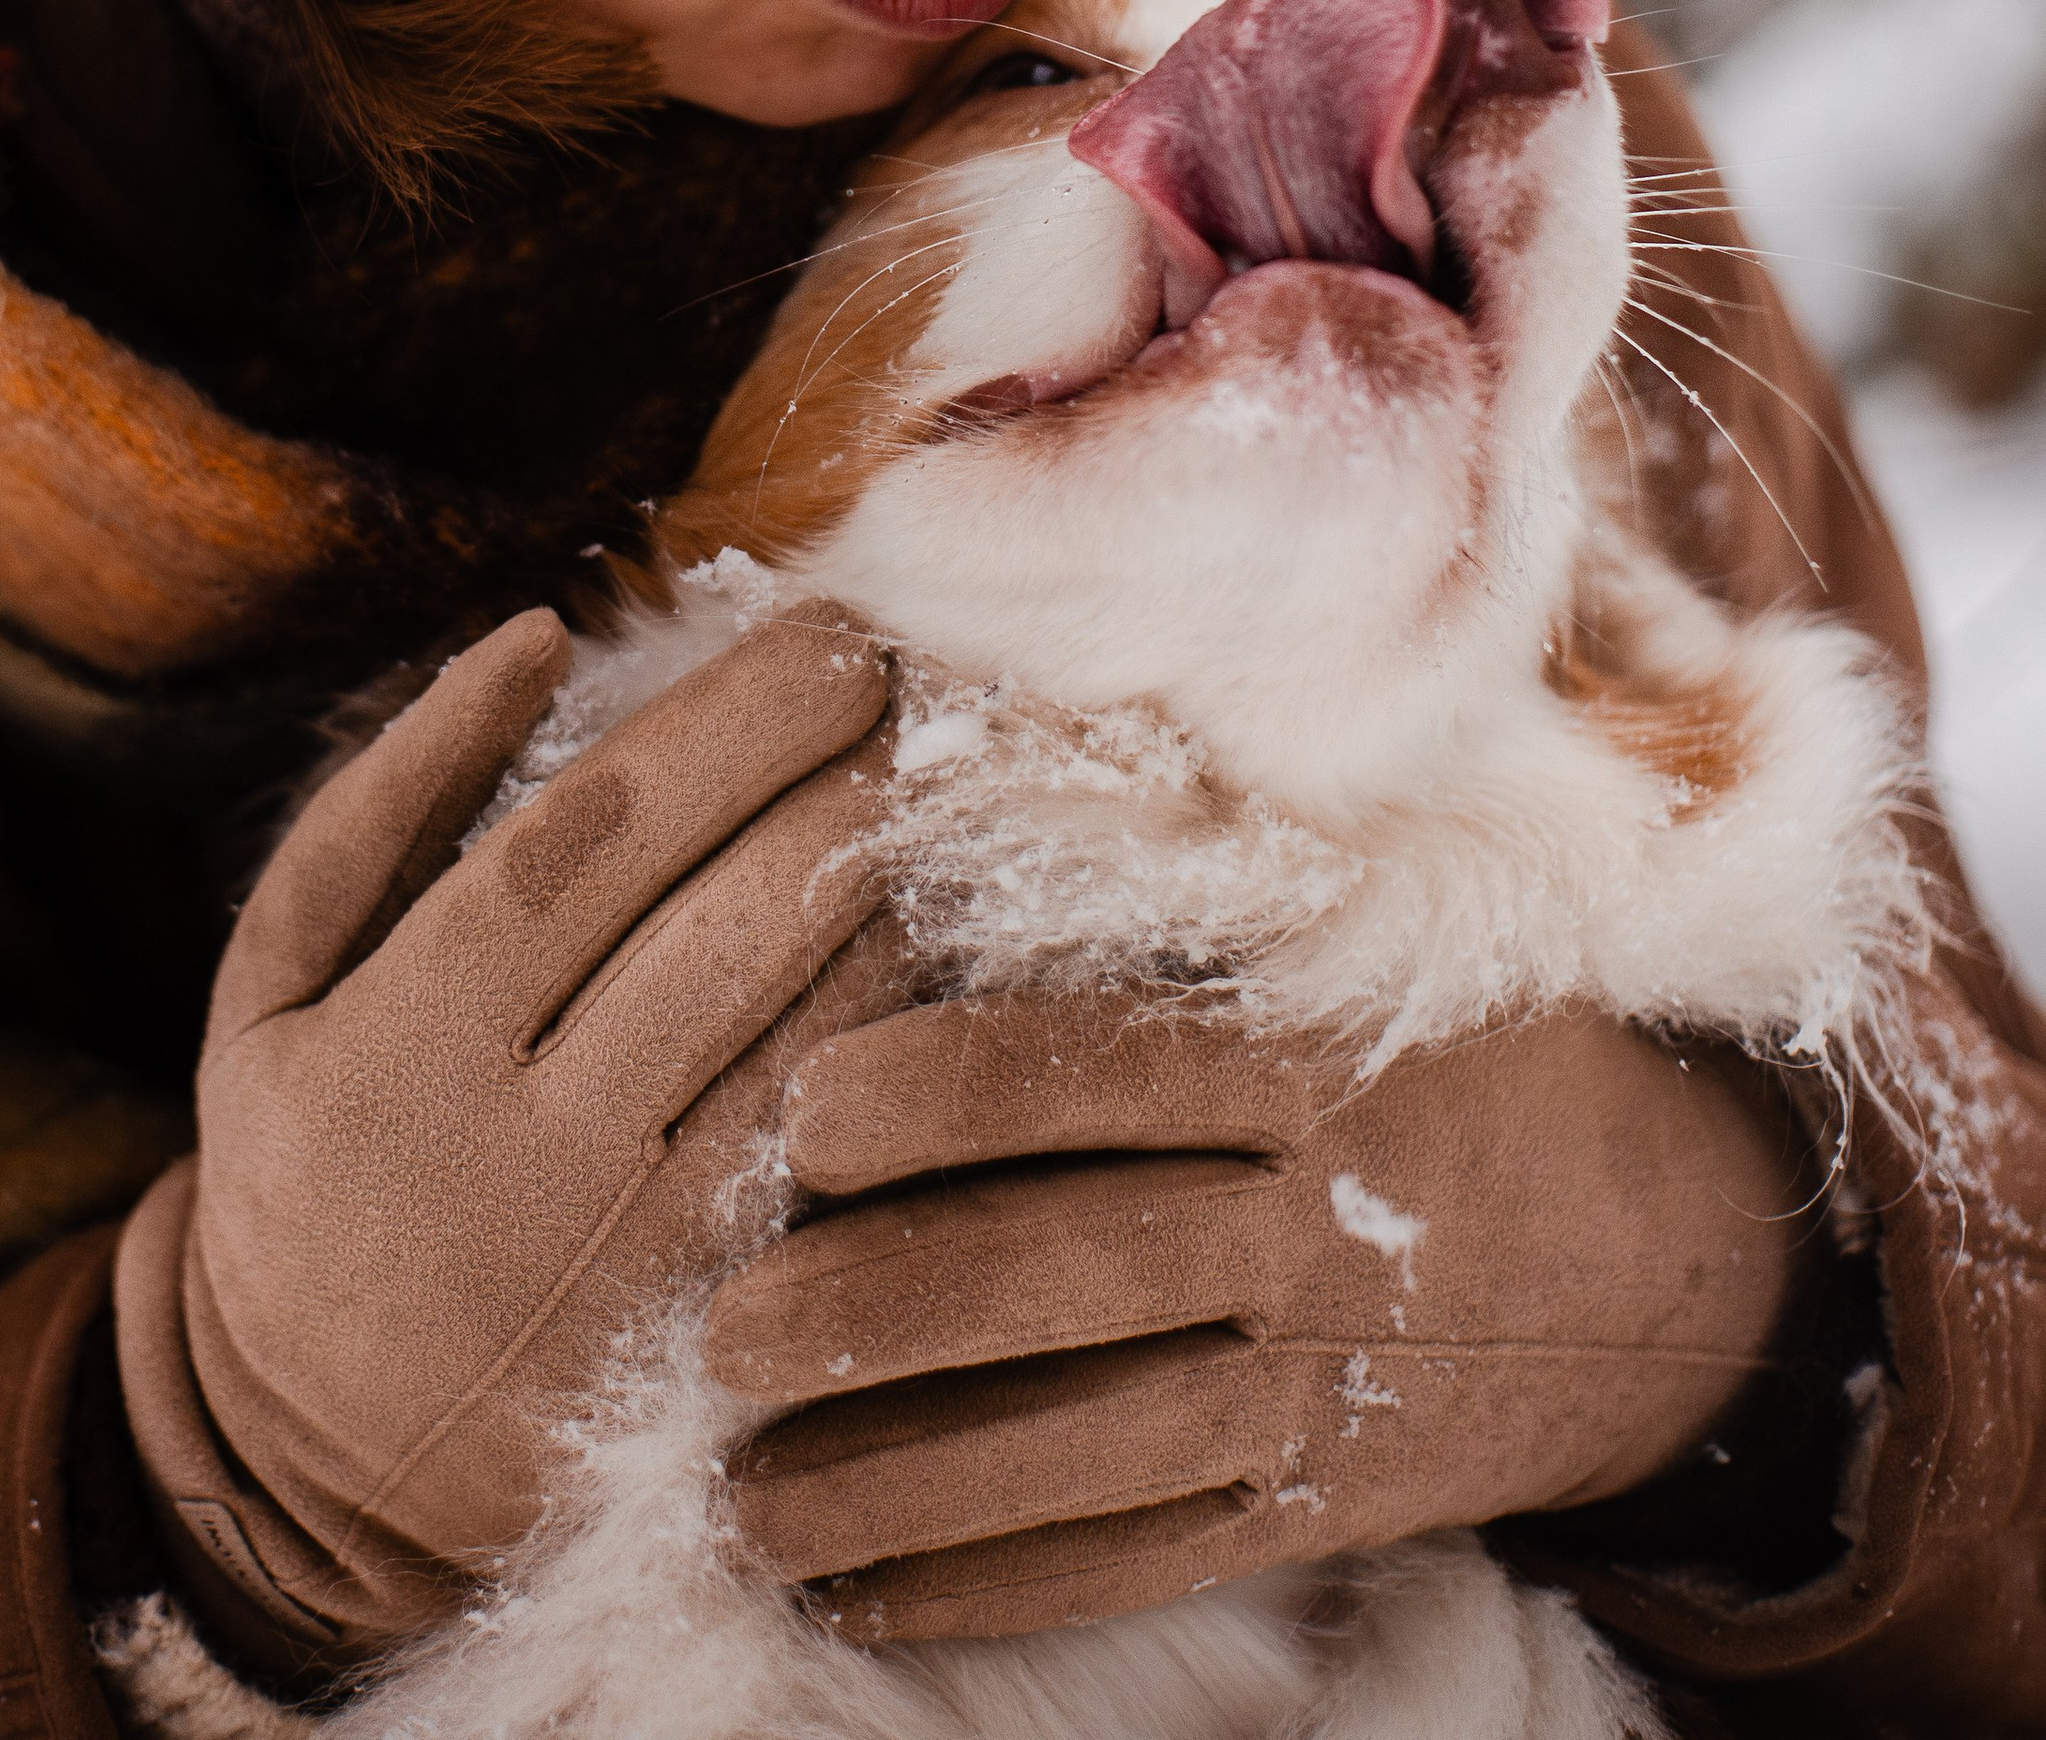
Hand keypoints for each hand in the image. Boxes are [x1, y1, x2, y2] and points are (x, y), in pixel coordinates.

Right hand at [114, 600, 894, 1674]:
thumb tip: (537, 631)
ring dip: (889, 887)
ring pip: (802, 1031)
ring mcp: (625, 1257)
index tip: (823, 633)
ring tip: (935, 778)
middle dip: (836, 774)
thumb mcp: (270, 987)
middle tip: (904, 679)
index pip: (595, 833)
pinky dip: (899, 1031)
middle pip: (721, 919)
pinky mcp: (711, 1331)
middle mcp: (515, 1150)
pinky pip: (834, 1151)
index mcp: (395, 1040)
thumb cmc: (307, 1171)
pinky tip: (936, 935)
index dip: (730, 720)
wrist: (312, 1483)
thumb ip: (385, 800)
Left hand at [707, 993, 1816, 1641]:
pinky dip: (1001, 1580)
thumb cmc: (1460, 1037)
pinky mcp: (1323, 1497)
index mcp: (1307, 1058)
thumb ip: (1192, 905)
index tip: (804, 1110)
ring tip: (746, 1495)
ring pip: (1091, 1444)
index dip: (948, 1094)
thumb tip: (964, 810)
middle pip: (1074, 1274)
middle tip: (721, 1336)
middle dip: (887, 1314)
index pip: (1100, 1072)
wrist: (1674, 1243)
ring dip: (907, 1483)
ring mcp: (1321, 1378)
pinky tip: (864, 1585)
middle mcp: (1312, 1226)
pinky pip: (1146, 1552)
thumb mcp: (1370, 938)